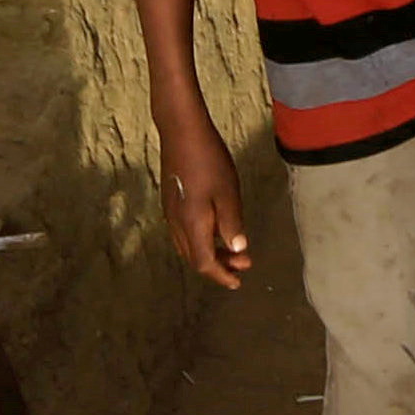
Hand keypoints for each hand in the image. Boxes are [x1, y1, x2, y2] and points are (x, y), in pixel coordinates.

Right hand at [162, 123, 250, 291]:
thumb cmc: (209, 160)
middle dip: (219, 266)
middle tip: (244, 265)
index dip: (221, 275)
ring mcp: (171, 212)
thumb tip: (238, 250)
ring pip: (189, 245)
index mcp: (191, 224)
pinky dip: (202, 240)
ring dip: (211, 252)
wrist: (181, 132)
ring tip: (235, 250)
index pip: (204, 263)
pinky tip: (217, 230)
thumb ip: (232, 223)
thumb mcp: (227, 192)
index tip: (238, 282)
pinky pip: (185, 232)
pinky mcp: (171, 201)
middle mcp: (176, 223)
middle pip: (195, 257)